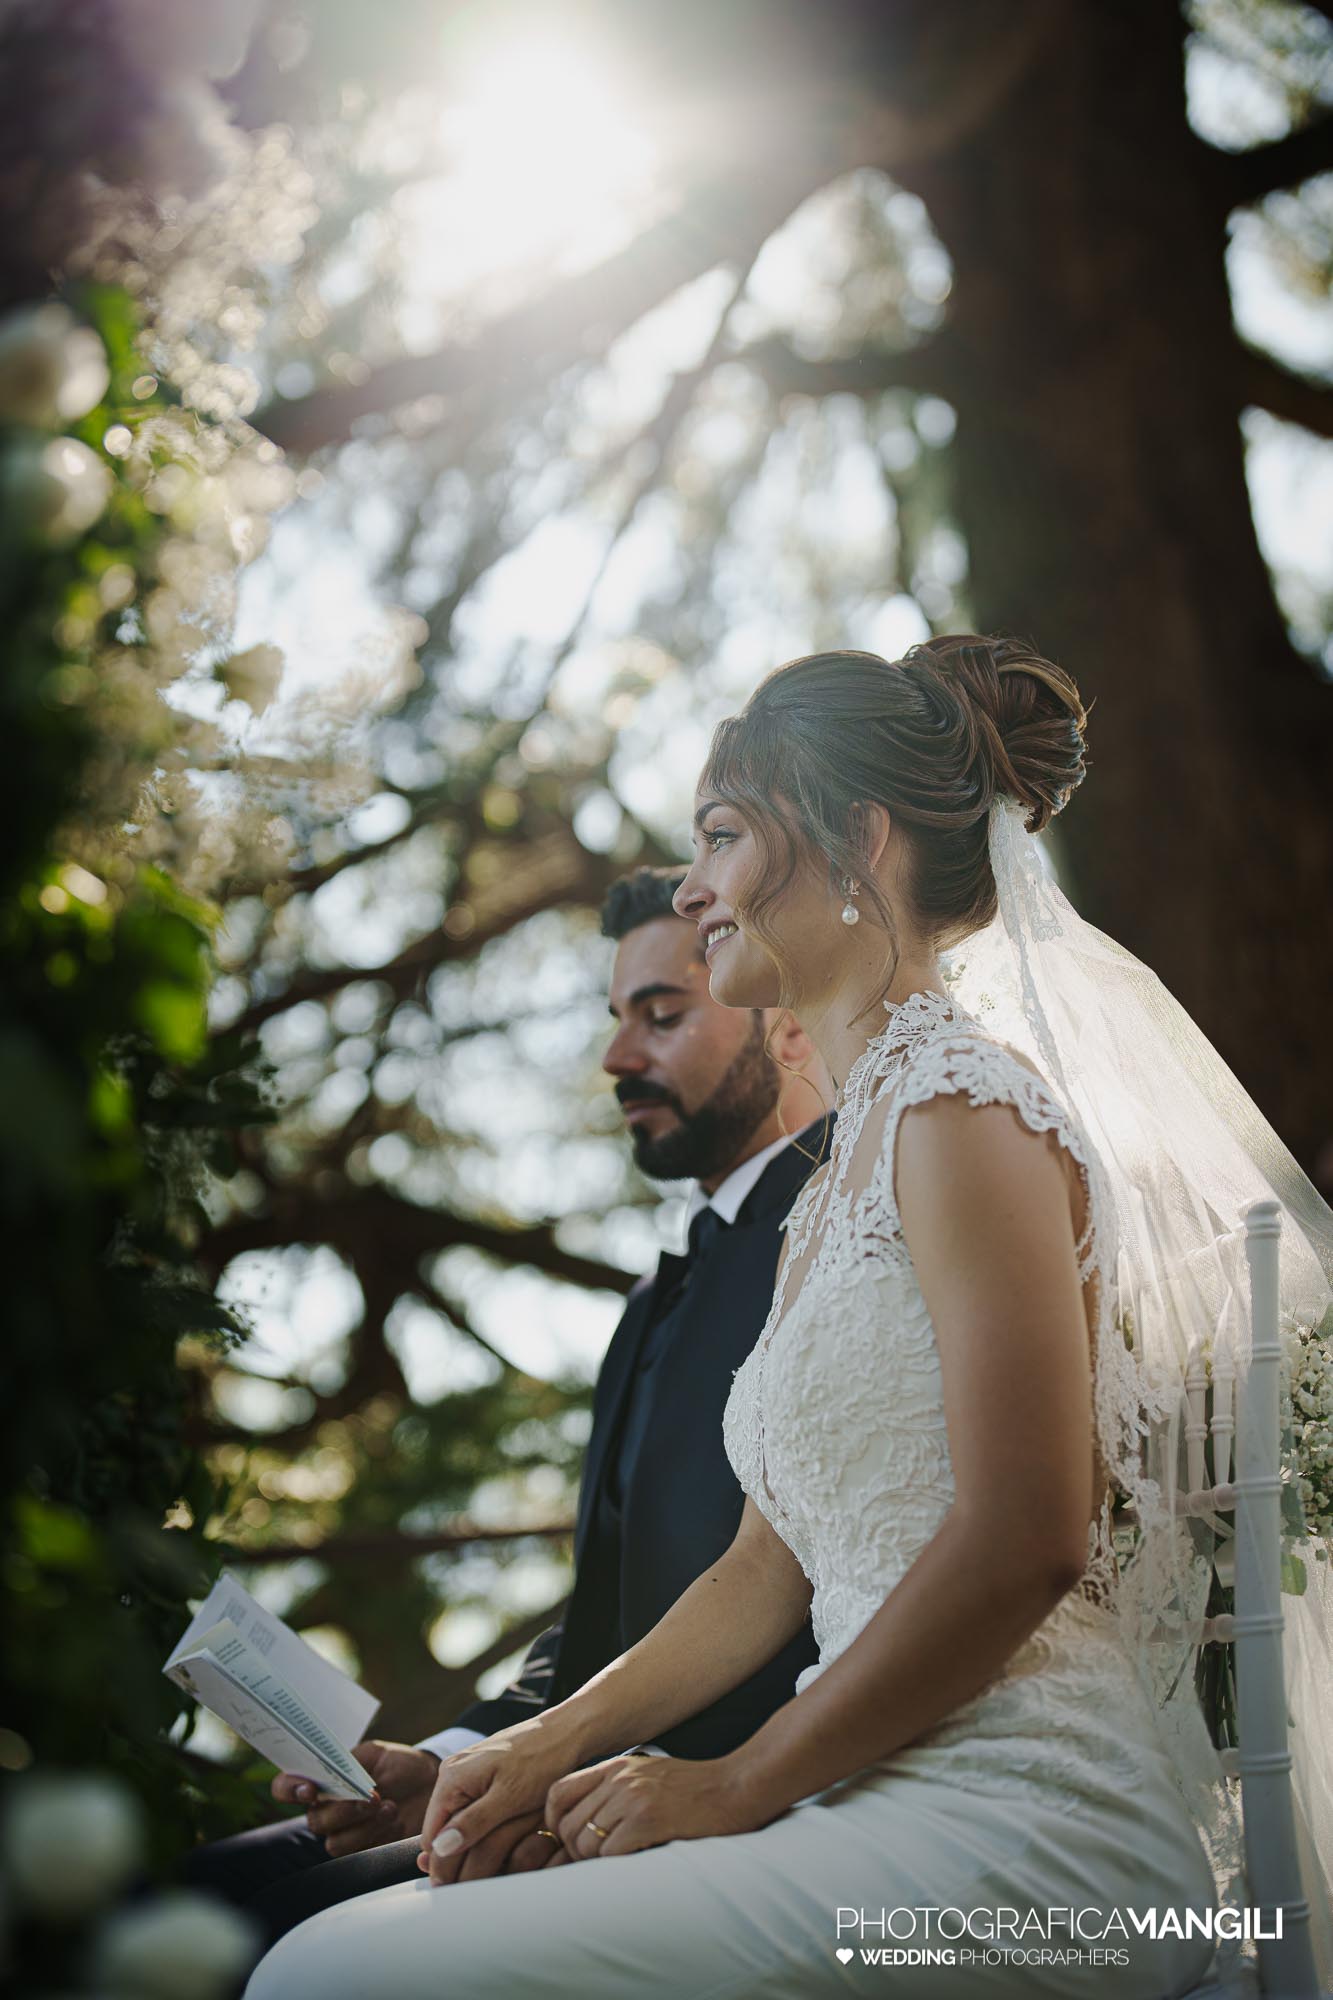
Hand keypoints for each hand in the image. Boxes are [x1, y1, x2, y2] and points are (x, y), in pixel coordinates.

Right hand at [270, 1741, 440, 1857]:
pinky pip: (357, 1853)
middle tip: (371, 1797)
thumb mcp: (375, 1754)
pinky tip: (393, 1818)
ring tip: (389, 1807)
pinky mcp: (364, 1850)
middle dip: (342, 1810)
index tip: (310, 1789)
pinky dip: (376, 1834)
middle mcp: (326, 1810)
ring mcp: (344, 1832)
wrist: (429, 1784)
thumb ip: (350, 1762)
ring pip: (334, 1842)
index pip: (286, 1788)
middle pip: (314, 1821)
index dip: (289, 1789)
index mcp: (322, 1781)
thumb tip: (334, 1771)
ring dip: (363, 1825)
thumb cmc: (398, 1764)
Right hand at [419, 1721, 579, 1885]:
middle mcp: (452, 1773)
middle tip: (480, 1880)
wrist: (566, 1732)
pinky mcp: (481, 1775)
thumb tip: (439, 1850)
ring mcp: (465, 1773)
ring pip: (457, 1821)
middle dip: (457, 1855)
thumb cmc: (542, 1761)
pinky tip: (499, 1838)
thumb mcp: (509, 1798)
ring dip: (470, 1842)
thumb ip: (473, 1823)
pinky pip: (471, 1809)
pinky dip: (481, 1826)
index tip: (463, 1886)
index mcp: (452, 1778)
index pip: (432, 1837)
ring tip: (493, 1862)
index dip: (445, 1864)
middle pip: (442, 1830)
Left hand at [546, 1753, 762, 1859]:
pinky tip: (636, 1859)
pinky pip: (610, 1853)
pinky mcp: (648, 1819)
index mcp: (615, 1767)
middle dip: (575, 1853)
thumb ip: (616, 1791)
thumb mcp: (648, 1776)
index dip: (552, 1822)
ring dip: (596, 1863)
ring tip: (620, 1861)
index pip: (558, 1793)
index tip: (566, 1840)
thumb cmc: (694, 1789)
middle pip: (567, 1826)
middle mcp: (619, 1779)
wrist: (736, 1787)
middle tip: (597, 1862)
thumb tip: (587, 1825)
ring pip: (585, 1844)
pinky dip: (616, 1865)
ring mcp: (632, 1797)